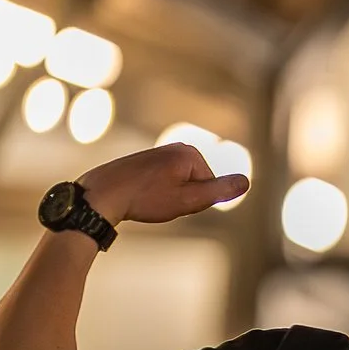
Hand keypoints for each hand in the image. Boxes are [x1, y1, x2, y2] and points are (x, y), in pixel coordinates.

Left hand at [78, 144, 248, 224]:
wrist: (102, 194)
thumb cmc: (145, 198)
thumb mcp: (189, 200)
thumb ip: (220, 191)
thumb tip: (246, 181)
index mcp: (189, 153)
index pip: (210, 187)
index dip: (195, 202)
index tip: (171, 201)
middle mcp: (175, 147)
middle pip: (196, 184)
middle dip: (183, 198)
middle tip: (158, 202)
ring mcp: (159, 153)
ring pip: (178, 185)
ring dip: (167, 198)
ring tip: (147, 200)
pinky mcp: (145, 161)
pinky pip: (162, 184)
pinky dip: (153, 194)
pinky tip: (138, 197)